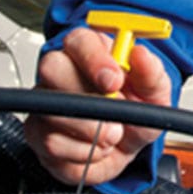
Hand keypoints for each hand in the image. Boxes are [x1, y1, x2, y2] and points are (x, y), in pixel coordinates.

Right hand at [24, 26, 172, 184]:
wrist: (127, 150)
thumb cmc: (135, 113)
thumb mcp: (155, 93)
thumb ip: (151, 73)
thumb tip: (140, 53)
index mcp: (91, 51)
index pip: (79, 40)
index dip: (94, 59)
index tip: (115, 80)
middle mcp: (62, 71)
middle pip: (52, 67)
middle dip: (88, 98)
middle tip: (116, 116)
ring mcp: (45, 102)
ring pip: (54, 111)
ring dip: (92, 132)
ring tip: (112, 135)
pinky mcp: (37, 133)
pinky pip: (52, 143)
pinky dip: (82, 153)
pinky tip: (94, 148)